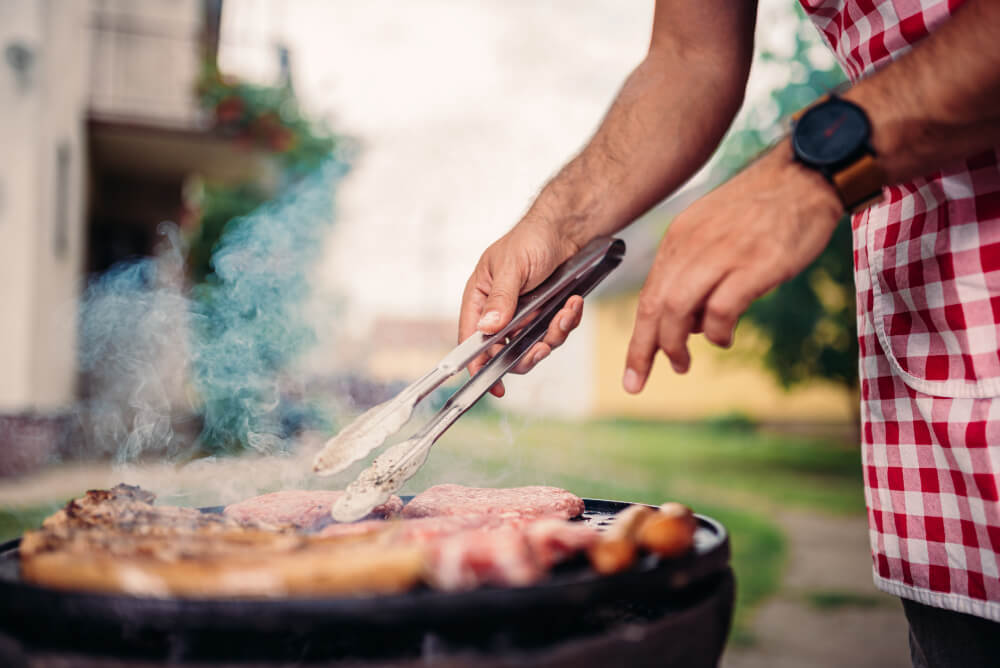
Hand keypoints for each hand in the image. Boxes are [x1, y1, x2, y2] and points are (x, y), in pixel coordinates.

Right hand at [459, 219, 584, 396]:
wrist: (566, 229)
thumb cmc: (531, 238)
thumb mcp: (513, 266)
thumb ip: (501, 298)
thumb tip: (488, 328)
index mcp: (479, 298)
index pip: (472, 338)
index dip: (478, 364)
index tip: (493, 385)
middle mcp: (499, 312)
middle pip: (505, 352)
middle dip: (527, 354)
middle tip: (543, 348)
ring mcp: (523, 316)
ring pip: (534, 346)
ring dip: (553, 335)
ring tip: (567, 312)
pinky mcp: (545, 316)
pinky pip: (555, 333)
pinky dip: (567, 323)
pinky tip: (573, 304)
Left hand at [623, 141, 843, 392]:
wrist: (806, 175)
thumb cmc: (763, 209)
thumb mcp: (713, 231)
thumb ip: (694, 271)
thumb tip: (685, 323)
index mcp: (680, 238)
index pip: (648, 295)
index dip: (638, 336)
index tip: (633, 368)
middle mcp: (693, 246)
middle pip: (655, 306)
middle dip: (644, 349)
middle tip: (641, 378)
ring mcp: (723, 254)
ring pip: (678, 309)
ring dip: (675, 345)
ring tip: (682, 364)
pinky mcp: (756, 265)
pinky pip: (721, 309)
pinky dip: (716, 332)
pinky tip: (723, 338)